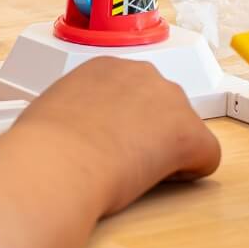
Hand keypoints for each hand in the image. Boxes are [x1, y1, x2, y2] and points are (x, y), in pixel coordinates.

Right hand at [17, 57, 220, 214]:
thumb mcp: (52, 112)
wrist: (56, 162)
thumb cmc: (42, 147)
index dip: (122, 121)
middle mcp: (142, 73)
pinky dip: (188, 172)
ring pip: (183, 128)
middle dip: (148, 131)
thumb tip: (72, 130)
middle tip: (120, 157)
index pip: (131, 91)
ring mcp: (170, 100)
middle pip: (161, 105)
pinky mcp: (190, 134)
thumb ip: (74, 112)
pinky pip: (206, 156)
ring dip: (166, 148)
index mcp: (105, 67)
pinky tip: (157, 180)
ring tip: (132, 170)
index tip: (108, 140)